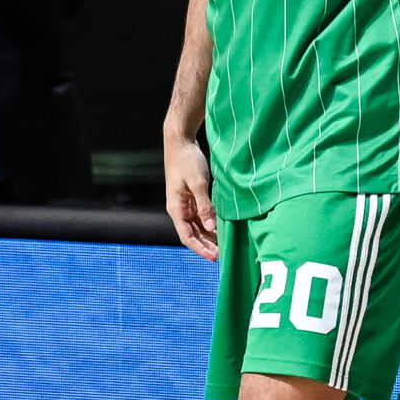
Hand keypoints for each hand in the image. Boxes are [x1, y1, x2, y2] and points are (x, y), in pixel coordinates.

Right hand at [164, 131, 218, 259]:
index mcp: (176, 208)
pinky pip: (200, 216)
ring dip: (209, 237)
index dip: (200, 249)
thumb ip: (205, 206)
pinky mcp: (191, 197)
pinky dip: (210, 224)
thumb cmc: (186, 161)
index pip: (186, 236)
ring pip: (197, 227)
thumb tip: (211, 228)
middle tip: (223, 255)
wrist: (180, 142)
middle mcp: (179, 209)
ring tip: (224, 245)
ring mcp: (185, 204)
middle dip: (206, 246)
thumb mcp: (198, 183)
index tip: (214, 257)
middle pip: (192, 234)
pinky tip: (221, 228)